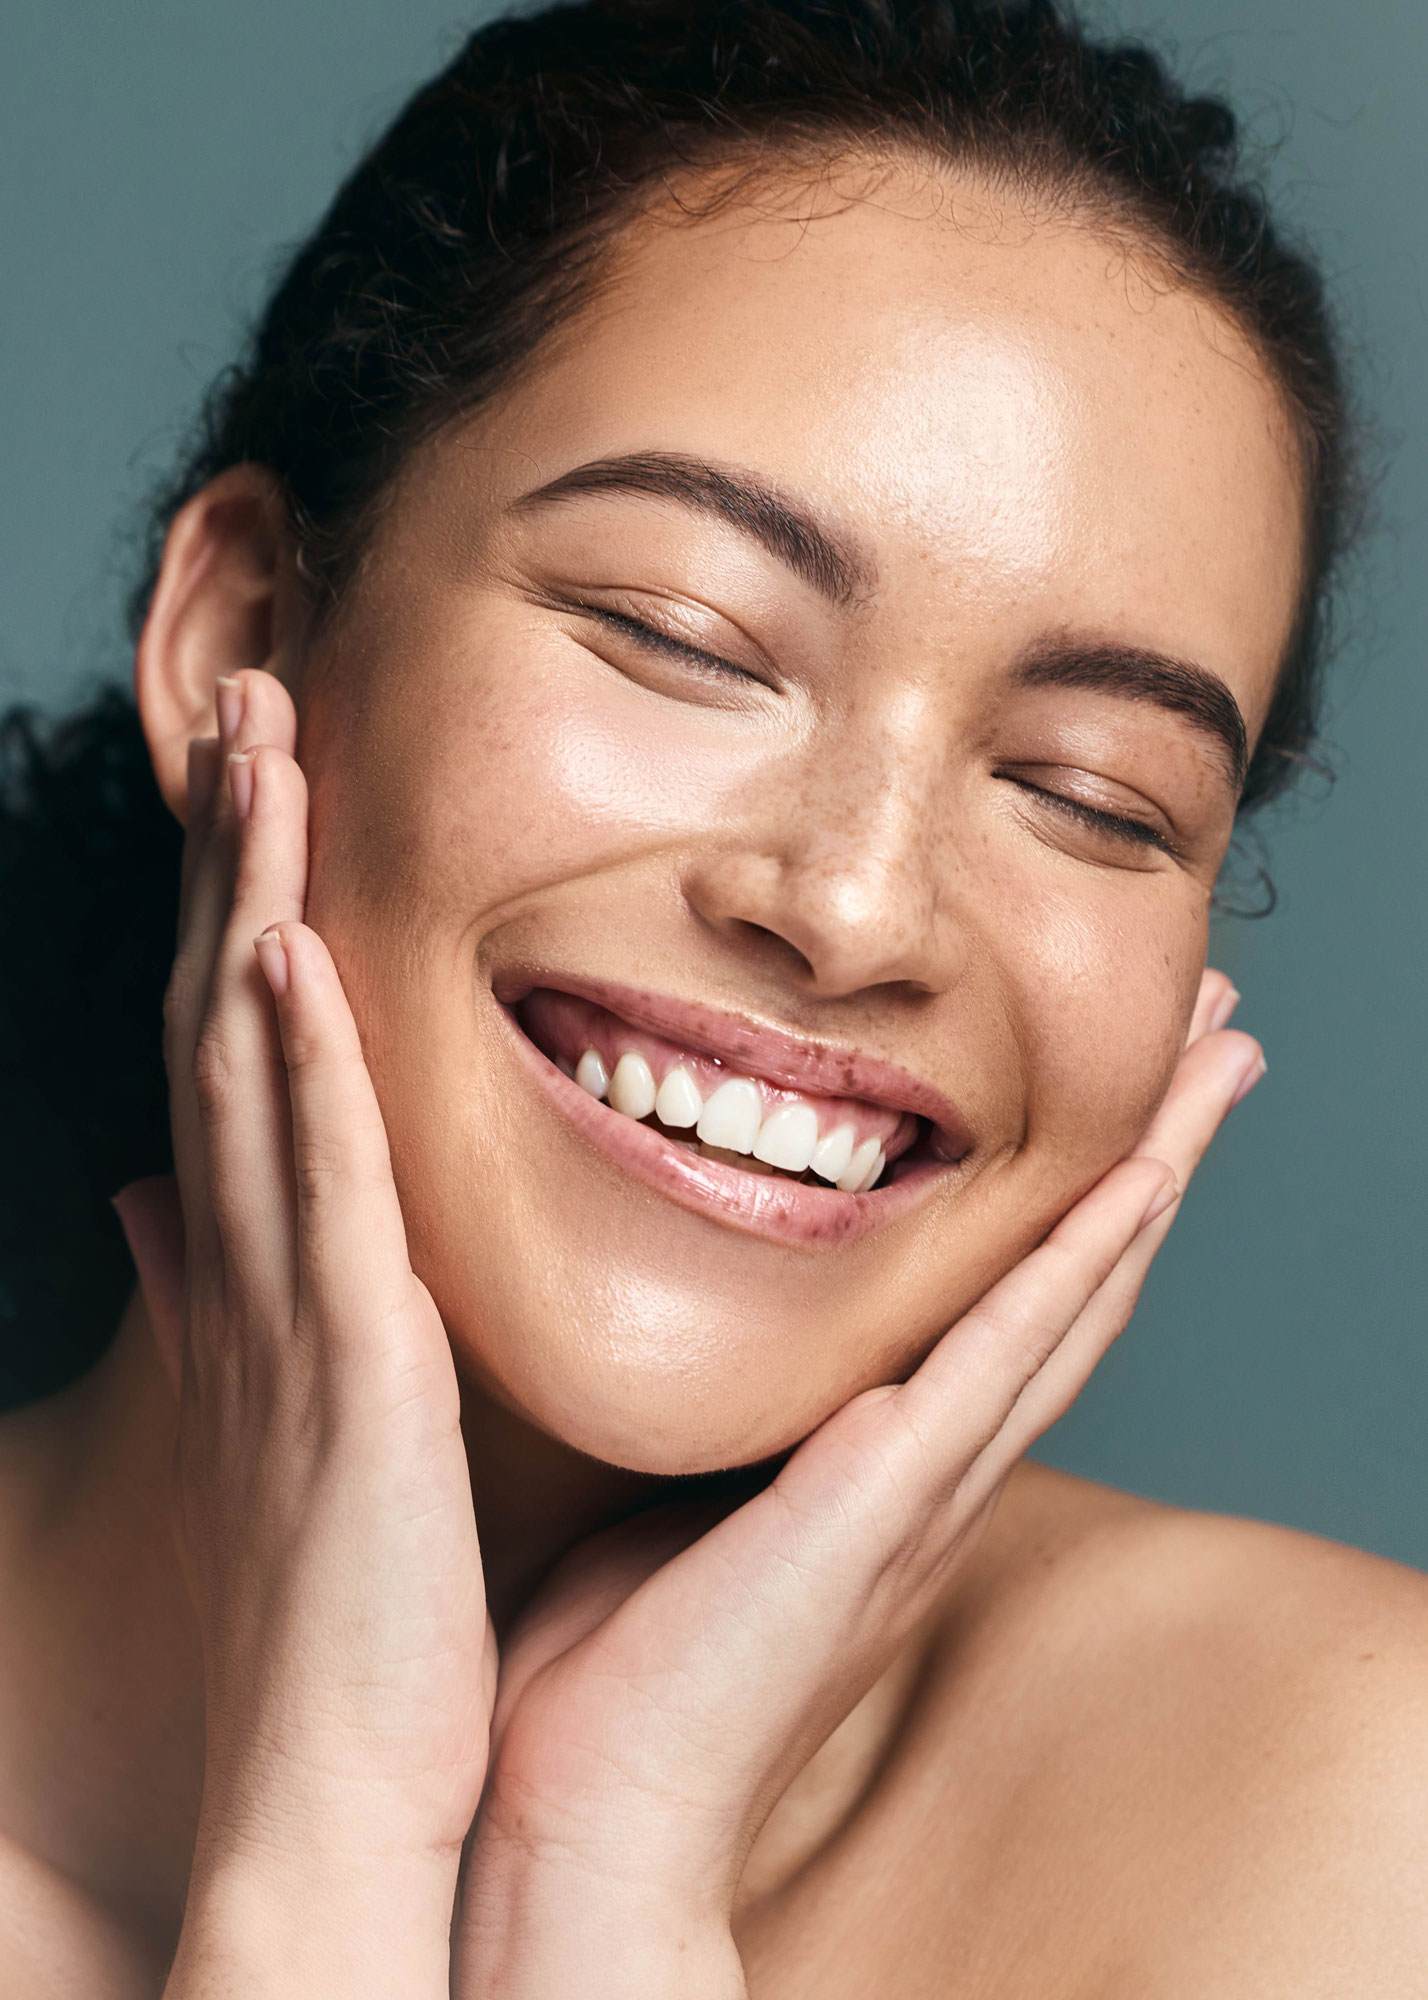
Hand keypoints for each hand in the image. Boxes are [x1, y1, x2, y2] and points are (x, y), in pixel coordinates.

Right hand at [111, 668, 492, 1991]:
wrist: (352, 1766)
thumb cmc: (355, 1589)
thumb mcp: (304, 1410)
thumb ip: (251, 1294)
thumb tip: (177, 1206)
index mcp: (279, 1266)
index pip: (249, 1044)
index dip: (242, 898)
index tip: (267, 773)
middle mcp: (263, 1261)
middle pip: (230, 1013)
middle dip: (233, 853)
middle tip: (250, 698)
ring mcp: (294, 1304)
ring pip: (255, 1065)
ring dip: (248, 900)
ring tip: (258, 755)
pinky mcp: (348, 1364)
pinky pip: (313, 1190)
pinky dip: (293, 1067)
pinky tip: (286, 954)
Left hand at [450, 970, 1260, 1995]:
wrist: (592, 1813)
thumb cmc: (619, 1667)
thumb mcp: (682, 1497)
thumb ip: (726, 1422)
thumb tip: (706, 1338)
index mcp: (889, 1468)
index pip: (1005, 1307)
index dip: (1073, 1200)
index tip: (1116, 1094)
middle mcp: (937, 1469)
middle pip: (1076, 1284)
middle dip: (1152, 1153)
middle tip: (1214, 1036)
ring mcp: (927, 1486)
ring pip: (1074, 1299)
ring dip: (1154, 1173)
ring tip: (1217, 1059)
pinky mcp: (886, 1501)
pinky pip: (1007, 1360)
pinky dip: (1079, 1266)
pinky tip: (1137, 1181)